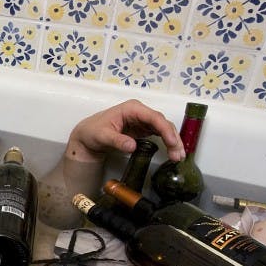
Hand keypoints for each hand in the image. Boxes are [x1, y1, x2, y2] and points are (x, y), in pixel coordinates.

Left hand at [66, 99, 183, 162]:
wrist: (87, 136)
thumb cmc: (93, 132)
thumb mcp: (102, 137)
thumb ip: (117, 141)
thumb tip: (132, 146)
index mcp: (132, 109)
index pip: (154, 117)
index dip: (165, 130)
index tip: (173, 142)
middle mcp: (140, 112)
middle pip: (162, 123)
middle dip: (173, 138)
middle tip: (178, 154)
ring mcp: (143, 120)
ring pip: (163, 129)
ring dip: (173, 142)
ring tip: (178, 157)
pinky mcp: (143, 128)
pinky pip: (159, 134)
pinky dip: (167, 142)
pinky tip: (172, 152)